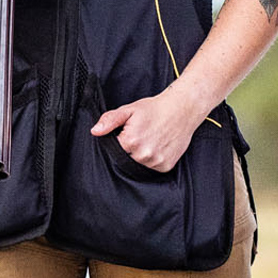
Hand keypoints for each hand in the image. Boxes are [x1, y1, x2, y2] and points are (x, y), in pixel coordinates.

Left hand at [90, 83, 211, 172]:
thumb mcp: (129, 110)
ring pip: (139, 165)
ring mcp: (156, 162)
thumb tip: (95, 131)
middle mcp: (143, 154)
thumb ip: (110, 120)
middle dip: (129, 149)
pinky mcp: (166, 166)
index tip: (125, 134)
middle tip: (140, 135)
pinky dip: (152, 160)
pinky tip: (157, 146)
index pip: (114, 151)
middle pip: (126, 159)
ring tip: (150, 139)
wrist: (182, 110)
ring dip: (141, 156)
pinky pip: (153, 168)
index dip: (119, 142)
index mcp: (131, 141)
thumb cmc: (155, 109)